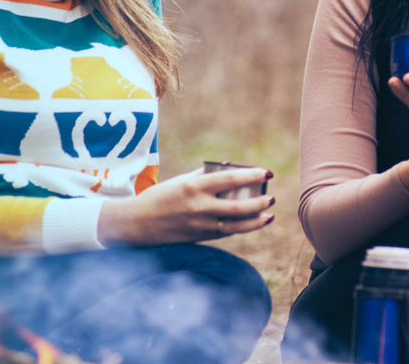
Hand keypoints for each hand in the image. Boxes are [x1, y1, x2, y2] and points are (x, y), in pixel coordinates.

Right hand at [98, 166, 274, 245]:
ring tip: (269, 215)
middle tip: (272, 197)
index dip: (252, 175)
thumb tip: (229, 170)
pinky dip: (241, 228)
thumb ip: (204, 176)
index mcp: (194, 186)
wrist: (136, 224)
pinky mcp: (199, 238)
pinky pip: (225, 233)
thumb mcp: (180, 181)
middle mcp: (199, 206)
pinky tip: (253, 223)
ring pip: (235, 225)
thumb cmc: (160, 197)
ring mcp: (200, 225)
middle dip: (259, 202)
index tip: (267, 172)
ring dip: (256, 221)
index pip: (230, 179)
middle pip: (237, 206)